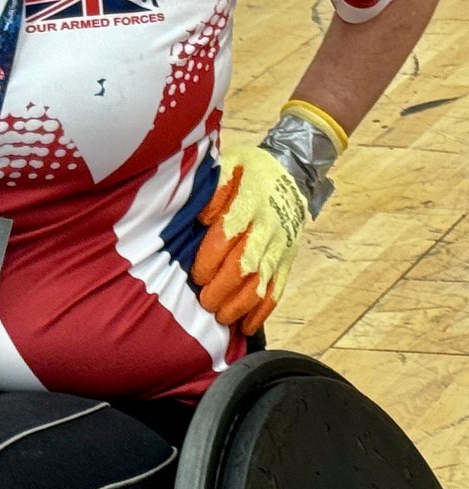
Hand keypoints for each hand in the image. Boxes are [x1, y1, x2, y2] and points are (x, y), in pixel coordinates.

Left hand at [191, 143, 307, 334]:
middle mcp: (268, 226)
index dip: (213, 257)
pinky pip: (278, 288)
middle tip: (204, 302)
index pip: (231, 232)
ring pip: (263, 281)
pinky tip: (246, 326)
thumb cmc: (247, 169)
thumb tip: (203, 215)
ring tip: (221, 318)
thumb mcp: (228, 162)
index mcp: (249, 201)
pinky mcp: (287, 258)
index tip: (196, 274)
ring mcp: (280, 245)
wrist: (291, 171)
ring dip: (242, 303)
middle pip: (247, 263)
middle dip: (225, 287)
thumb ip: (213, 185)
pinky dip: (263, 310)